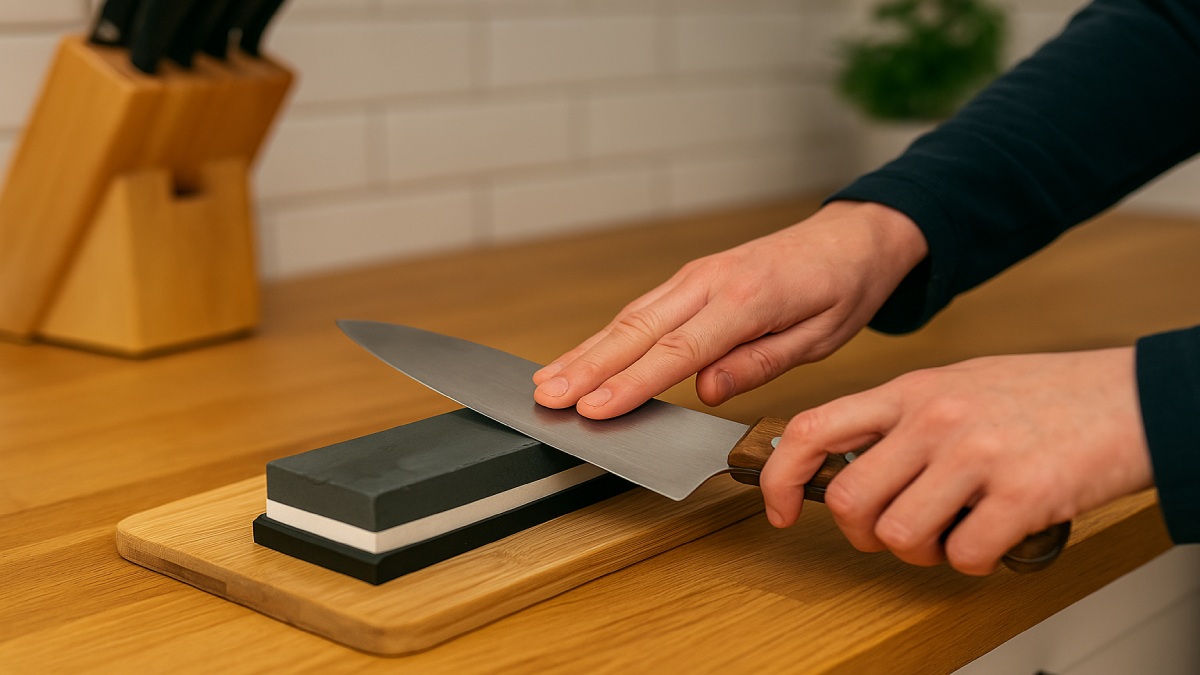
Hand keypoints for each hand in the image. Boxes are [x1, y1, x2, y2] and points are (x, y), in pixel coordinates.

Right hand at [532, 201, 927, 418]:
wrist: (852, 238)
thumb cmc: (840, 289)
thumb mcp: (820, 338)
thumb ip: (759, 364)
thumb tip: (707, 390)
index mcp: (748, 299)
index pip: (677, 350)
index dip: (630, 382)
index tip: (592, 407)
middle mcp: (712, 280)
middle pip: (637, 329)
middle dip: (587, 367)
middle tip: (546, 397)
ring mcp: (696, 274)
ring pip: (629, 316)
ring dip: (585, 351)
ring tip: (546, 381)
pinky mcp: (691, 277)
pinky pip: (641, 307)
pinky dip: (606, 335)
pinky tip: (582, 356)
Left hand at [761, 348, 1154, 574]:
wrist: (1132, 398)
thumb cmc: (1044, 396)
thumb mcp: (956, 384)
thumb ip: (899, 419)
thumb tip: (844, 462)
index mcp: (911, 390)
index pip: (813, 428)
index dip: (779, 477)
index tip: (779, 509)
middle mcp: (935, 417)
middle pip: (848, 498)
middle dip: (862, 533)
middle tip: (894, 531)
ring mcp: (976, 454)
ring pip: (898, 534)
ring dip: (919, 551)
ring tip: (950, 531)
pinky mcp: (1021, 493)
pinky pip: (961, 555)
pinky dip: (971, 560)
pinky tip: (991, 535)